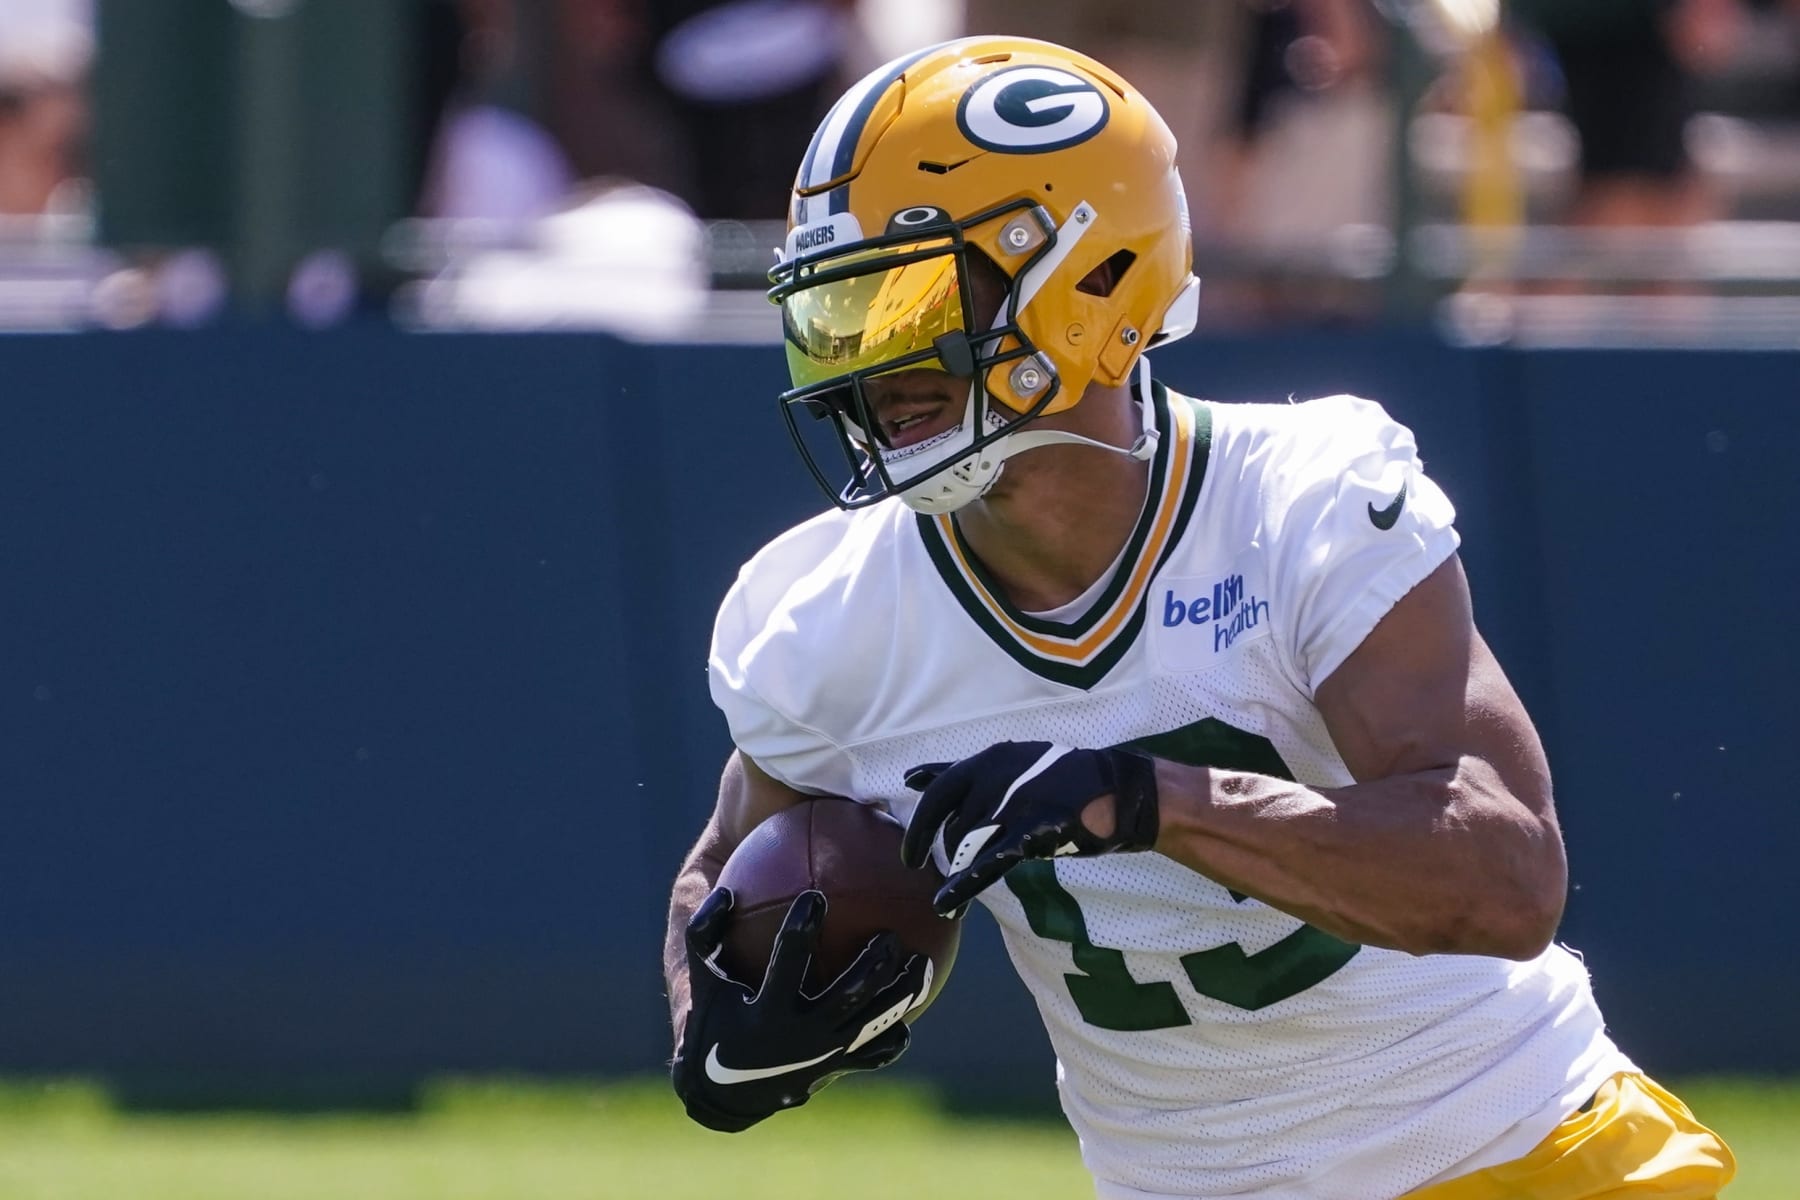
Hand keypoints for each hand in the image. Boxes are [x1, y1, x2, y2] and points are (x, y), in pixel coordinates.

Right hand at [670, 887, 926, 1132]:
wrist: (725, 1091)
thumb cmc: (714, 1019)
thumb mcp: (701, 978)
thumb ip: (703, 933)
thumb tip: (725, 891)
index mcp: (767, 1010)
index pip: (789, 961)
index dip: (802, 927)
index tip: (815, 896)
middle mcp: (800, 1036)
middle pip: (849, 994)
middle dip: (874, 963)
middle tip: (891, 936)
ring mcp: (824, 1056)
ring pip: (875, 1022)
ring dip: (903, 992)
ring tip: (924, 961)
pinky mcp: (837, 1069)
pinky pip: (877, 1051)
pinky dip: (896, 1032)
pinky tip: (912, 1007)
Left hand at [900, 742, 1159, 914]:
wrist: (1116, 789)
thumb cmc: (1058, 778)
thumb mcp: (1006, 764)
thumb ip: (958, 772)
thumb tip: (911, 777)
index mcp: (988, 761)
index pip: (938, 792)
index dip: (920, 825)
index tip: (910, 852)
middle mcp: (995, 778)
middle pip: (951, 824)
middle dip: (937, 851)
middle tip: (925, 871)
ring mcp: (1014, 804)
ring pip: (968, 845)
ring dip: (956, 873)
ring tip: (950, 897)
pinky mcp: (1032, 833)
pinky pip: (988, 862)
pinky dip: (962, 886)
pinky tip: (946, 903)